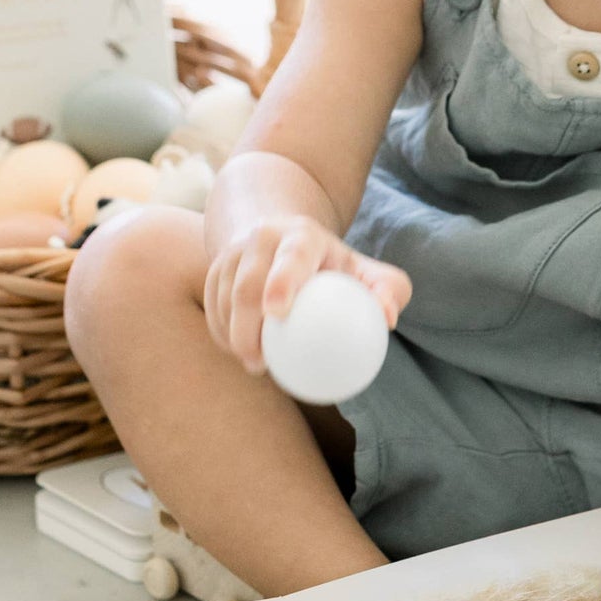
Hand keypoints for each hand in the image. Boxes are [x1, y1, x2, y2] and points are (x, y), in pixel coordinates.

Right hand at [203, 215, 409, 374]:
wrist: (285, 238)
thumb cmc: (336, 267)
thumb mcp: (367, 272)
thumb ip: (389, 291)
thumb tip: (387, 320)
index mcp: (301, 235)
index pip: (291, 256)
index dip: (281, 280)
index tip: (278, 312)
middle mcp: (262, 237)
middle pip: (246, 282)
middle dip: (245, 324)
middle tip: (259, 362)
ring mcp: (233, 252)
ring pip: (223, 296)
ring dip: (231, 334)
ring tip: (253, 364)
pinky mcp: (215, 269)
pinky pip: (212, 305)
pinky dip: (221, 332)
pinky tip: (238, 353)